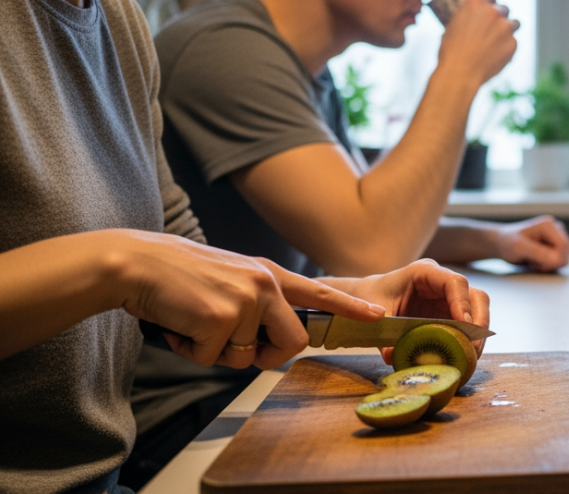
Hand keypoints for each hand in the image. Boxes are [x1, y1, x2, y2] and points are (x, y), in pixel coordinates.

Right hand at [121, 232, 385, 370]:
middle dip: (267, 358)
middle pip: (294, 342)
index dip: (349, 307)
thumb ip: (258, 303)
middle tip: (233, 348)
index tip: (376, 316)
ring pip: (246, 356)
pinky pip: (213, 358)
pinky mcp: (220, 317)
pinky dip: (192, 351)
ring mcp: (245, 300)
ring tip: (194, 323)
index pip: (320, 293)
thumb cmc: (179, 278)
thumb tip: (267, 341)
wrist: (137, 264)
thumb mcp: (231, 280)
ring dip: (216, 351)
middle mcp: (265, 284)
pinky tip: (179, 324)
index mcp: (269, 274)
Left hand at [329, 259, 490, 358]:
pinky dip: (469, 340)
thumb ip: (384, 333)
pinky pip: (468, 324)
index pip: (455, 282)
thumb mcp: (376, 313)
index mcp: (425, 273)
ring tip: (471, 356)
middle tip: (474, 346)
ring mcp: (449, 298)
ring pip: (477, 310)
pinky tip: (463, 356)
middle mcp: (443, 283)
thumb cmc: (372, 297)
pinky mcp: (450, 313)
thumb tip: (392, 356)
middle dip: (479, 320)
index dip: (463, 303)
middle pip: (475, 295)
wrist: (369, 298)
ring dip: (478, 333)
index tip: (464, 325)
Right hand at [438, 0, 518, 86]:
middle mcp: (493, 12)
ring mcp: (505, 27)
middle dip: (500, 17)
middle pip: (503, 9)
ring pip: (514, 23)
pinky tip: (496, 56)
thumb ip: (467, 19)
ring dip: (508, 30)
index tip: (492, 5)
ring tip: (499, 41)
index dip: (492, 0)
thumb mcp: (452, 27)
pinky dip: (507, 47)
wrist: (460, 73)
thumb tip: (472, 22)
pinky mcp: (513, 43)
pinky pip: (513, 42)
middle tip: (493, 29)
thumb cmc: (450, 52)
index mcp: (475, 4)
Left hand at [496, 216, 568, 271]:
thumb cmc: (507, 243)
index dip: (555, 260)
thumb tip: (557, 259)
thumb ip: (538, 253)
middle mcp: (555, 228)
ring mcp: (556, 236)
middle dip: (551, 263)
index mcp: (548, 225)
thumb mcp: (519, 248)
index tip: (537, 264)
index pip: (564, 246)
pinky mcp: (554, 244)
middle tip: (533, 262)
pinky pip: (560, 260)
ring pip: (564, 258)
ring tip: (533, 261)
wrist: (501, 243)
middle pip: (566, 253)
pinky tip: (536, 261)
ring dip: (549, 264)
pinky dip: (548, 265)